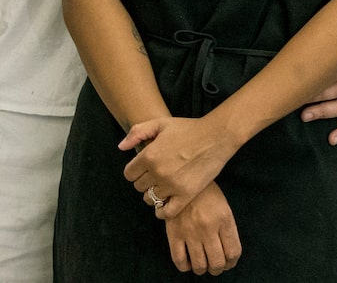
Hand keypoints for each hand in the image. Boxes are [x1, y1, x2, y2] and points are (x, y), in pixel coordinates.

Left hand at [120, 117, 234, 218]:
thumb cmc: (188, 129)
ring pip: (151, 199)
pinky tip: (165, 204)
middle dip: (145, 182)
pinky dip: (163, 211)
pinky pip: (167, 212)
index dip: (135, 171)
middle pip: (139, 187)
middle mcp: (158, 172)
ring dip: (154, 194)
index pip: (129, 174)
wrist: (215, 137)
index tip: (143, 169)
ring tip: (163, 186)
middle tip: (155, 176)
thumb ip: (137, 133)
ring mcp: (172, 185)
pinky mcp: (186, 195)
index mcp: (149, 155)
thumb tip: (121, 147)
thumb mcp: (160, 123)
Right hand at [165, 182, 241, 274]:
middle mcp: (208, 228)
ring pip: (200, 265)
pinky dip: (185, 267)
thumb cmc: (206, 192)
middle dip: (218, 269)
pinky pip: (180, 260)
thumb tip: (227, 254)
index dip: (232, 262)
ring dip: (203, 269)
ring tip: (202, 264)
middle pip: (217, 263)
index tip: (228, 262)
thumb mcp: (223, 206)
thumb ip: (227, 229)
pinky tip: (188, 261)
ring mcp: (190, 231)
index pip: (233, 252)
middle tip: (215, 265)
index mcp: (224, 219)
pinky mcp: (174, 233)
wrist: (182, 177)